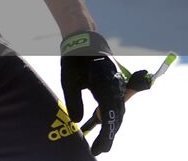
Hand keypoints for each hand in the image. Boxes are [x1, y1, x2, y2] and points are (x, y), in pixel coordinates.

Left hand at [60, 31, 124, 154]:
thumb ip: (74, 101)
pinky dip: (108, 114)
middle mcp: (117, 87)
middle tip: (98, 149)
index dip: (105, 136)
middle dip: (108, 134)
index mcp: (107, 86)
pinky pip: (114, 102)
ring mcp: (118, 85)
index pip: (110, 117)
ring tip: (100, 141)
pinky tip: (99, 121)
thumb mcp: (69, 80)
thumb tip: (77, 122)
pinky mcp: (115, 83)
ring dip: (109, 125)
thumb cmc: (74, 58)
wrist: (84, 38)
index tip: (98, 149)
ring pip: (117, 110)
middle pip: (116, 116)